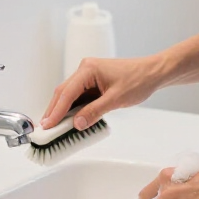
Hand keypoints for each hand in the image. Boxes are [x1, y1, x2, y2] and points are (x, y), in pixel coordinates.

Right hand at [40, 55, 166, 130]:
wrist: (153, 73)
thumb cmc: (139, 80)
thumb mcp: (116, 99)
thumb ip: (95, 111)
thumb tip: (77, 123)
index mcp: (88, 69)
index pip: (67, 92)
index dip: (56, 111)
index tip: (47, 125)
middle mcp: (85, 70)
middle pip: (63, 92)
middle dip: (54, 111)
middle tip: (45, 129)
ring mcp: (89, 76)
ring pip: (70, 95)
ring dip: (63, 111)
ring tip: (54, 128)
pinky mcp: (94, 83)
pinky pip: (79, 97)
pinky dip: (74, 109)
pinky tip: (70, 121)